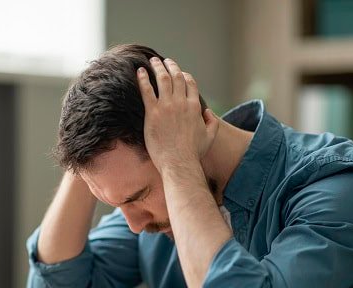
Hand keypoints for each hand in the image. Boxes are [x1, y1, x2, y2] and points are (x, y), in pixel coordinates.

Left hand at [137, 57, 219, 173]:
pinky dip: (143, 78)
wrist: (179, 162)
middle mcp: (182, 103)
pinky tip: (139, 71)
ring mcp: (167, 106)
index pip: (190, 83)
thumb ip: (212, 122)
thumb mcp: (210, 137)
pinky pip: (147, 90)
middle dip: (171, 66)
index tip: (179, 72)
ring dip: (157, 67)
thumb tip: (208, 112)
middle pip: (176, 77)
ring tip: (152, 61)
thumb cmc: (193, 153)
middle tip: (164, 61)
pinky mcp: (153, 113)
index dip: (185, 75)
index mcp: (195, 107)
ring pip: (162, 79)